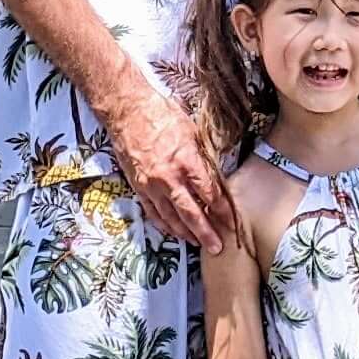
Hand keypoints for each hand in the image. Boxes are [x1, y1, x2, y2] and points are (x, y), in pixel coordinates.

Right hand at [111, 83, 235, 258]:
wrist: (127, 111)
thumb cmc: (161, 115)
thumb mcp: (192, 132)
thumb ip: (203, 158)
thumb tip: (215, 177)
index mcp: (187, 161)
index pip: (210, 193)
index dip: (222, 210)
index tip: (231, 222)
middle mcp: (169, 178)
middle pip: (192, 213)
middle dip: (206, 232)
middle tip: (217, 247)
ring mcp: (152, 185)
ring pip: (171, 217)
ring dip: (186, 233)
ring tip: (198, 243)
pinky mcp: (138, 187)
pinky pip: (153, 212)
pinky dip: (165, 225)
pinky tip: (174, 231)